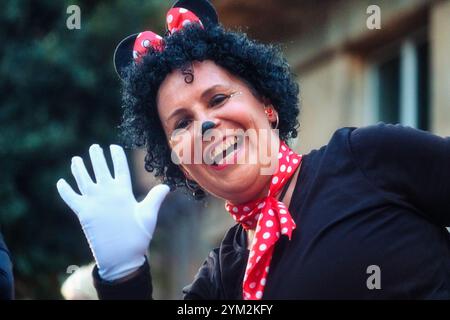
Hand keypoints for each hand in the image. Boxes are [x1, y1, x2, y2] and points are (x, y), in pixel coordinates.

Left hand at [56, 144, 169, 280]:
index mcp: (123, 191)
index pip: (120, 167)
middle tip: (94, 147)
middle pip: (99, 168)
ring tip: (76, 159)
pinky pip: (70, 198)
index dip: (117, 155)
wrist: (120, 257)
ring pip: (83, 179)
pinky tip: (61, 182)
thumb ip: (155, 198)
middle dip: (97, 156)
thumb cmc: (138, 236)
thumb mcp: (149, 215)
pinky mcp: (82, 213)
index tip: (113, 146)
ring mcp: (92, 202)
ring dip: (79, 168)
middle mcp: (106, 193)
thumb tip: (166, 186)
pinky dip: (65, 190)